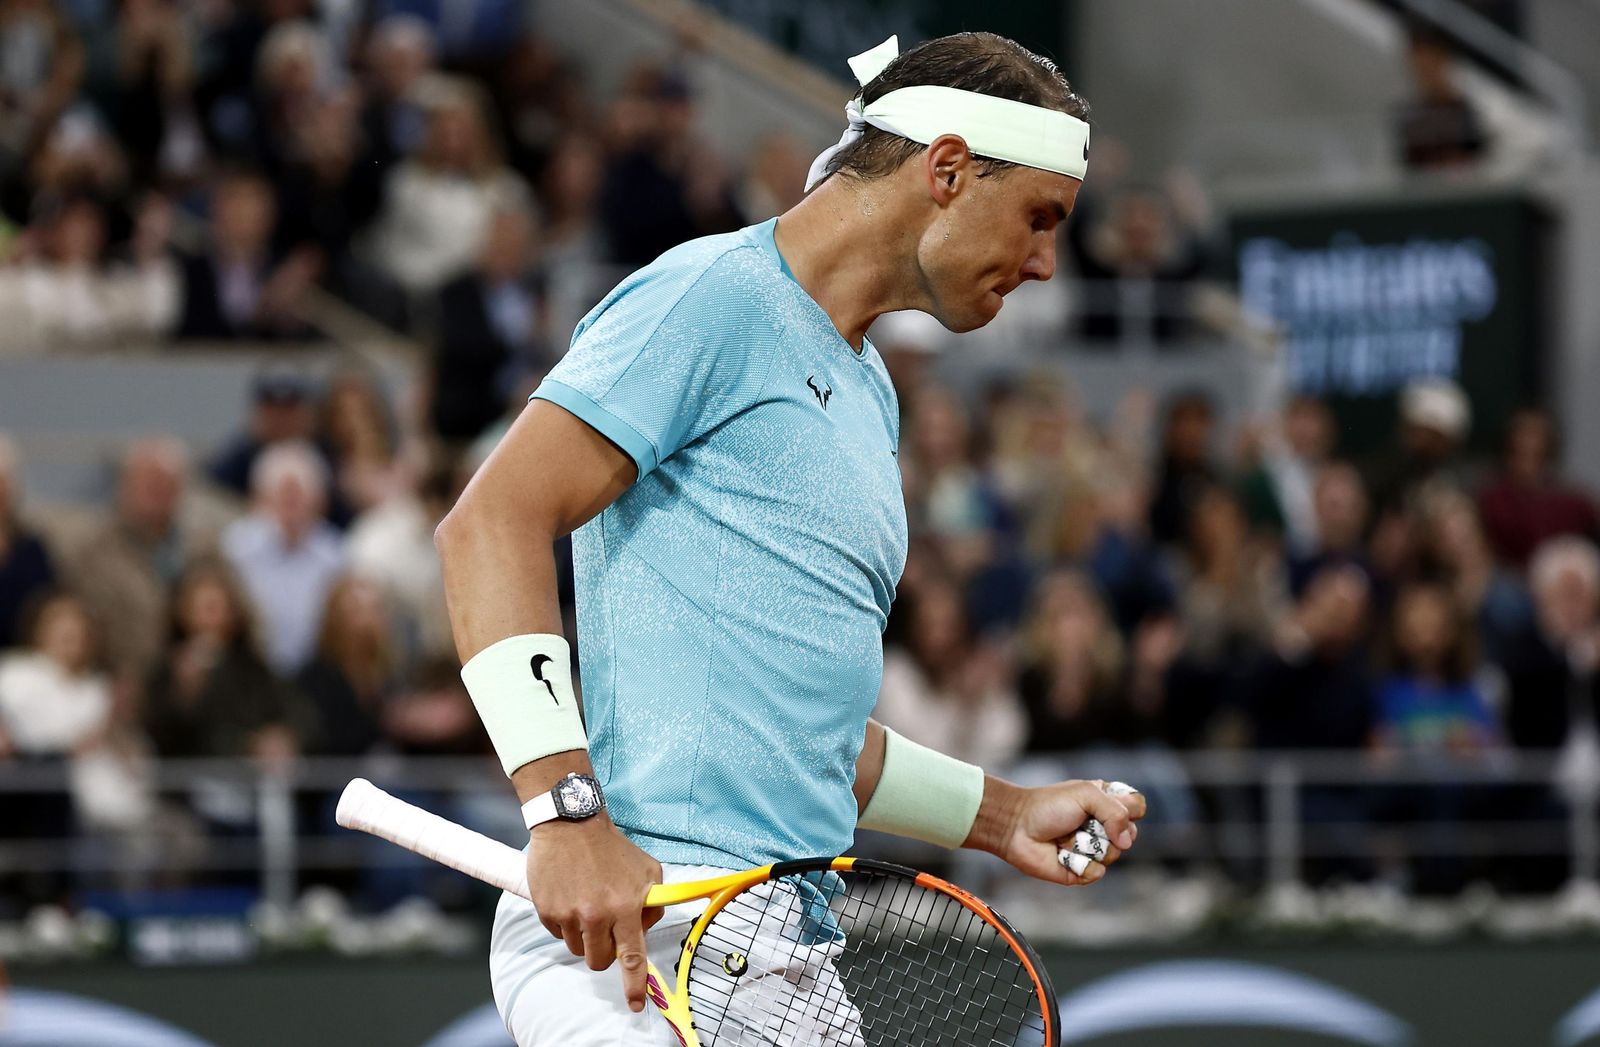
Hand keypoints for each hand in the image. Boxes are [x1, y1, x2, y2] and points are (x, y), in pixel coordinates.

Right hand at [527, 816, 663, 1012]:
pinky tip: (569, 896)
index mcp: (625, 906)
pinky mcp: (546, 910)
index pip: (631, 956)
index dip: (634, 984)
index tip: (635, 1004)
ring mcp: (569, 914)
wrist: (570, 824)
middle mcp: (597, 915)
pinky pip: (558, 933)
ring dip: (583, 935)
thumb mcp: (647, 870)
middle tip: (604, 927)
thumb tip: (644, 929)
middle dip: (603, 951)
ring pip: (578, 949)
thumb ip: (652, 903)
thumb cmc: (612, 848)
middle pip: (599, 960)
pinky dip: (564, 922)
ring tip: (585, 904)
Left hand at [981, 778, 1146, 886]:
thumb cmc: (1047, 805)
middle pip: (1131, 835)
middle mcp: (1103, 827)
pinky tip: (1062, 853)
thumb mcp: (1085, 795)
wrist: (1015, 826)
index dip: (1129, 809)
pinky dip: (1080, 863)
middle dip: (1108, 829)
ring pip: (1113, 855)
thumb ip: (1115, 811)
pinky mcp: (1081, 871)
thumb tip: (1126, 842)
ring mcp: (1093, 850)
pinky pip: (1097, 872)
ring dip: (1088, 845)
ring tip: (1067, 837)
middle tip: (1082, 822)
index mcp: (1105, 803)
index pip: (1137, 807)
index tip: (1110, 803)